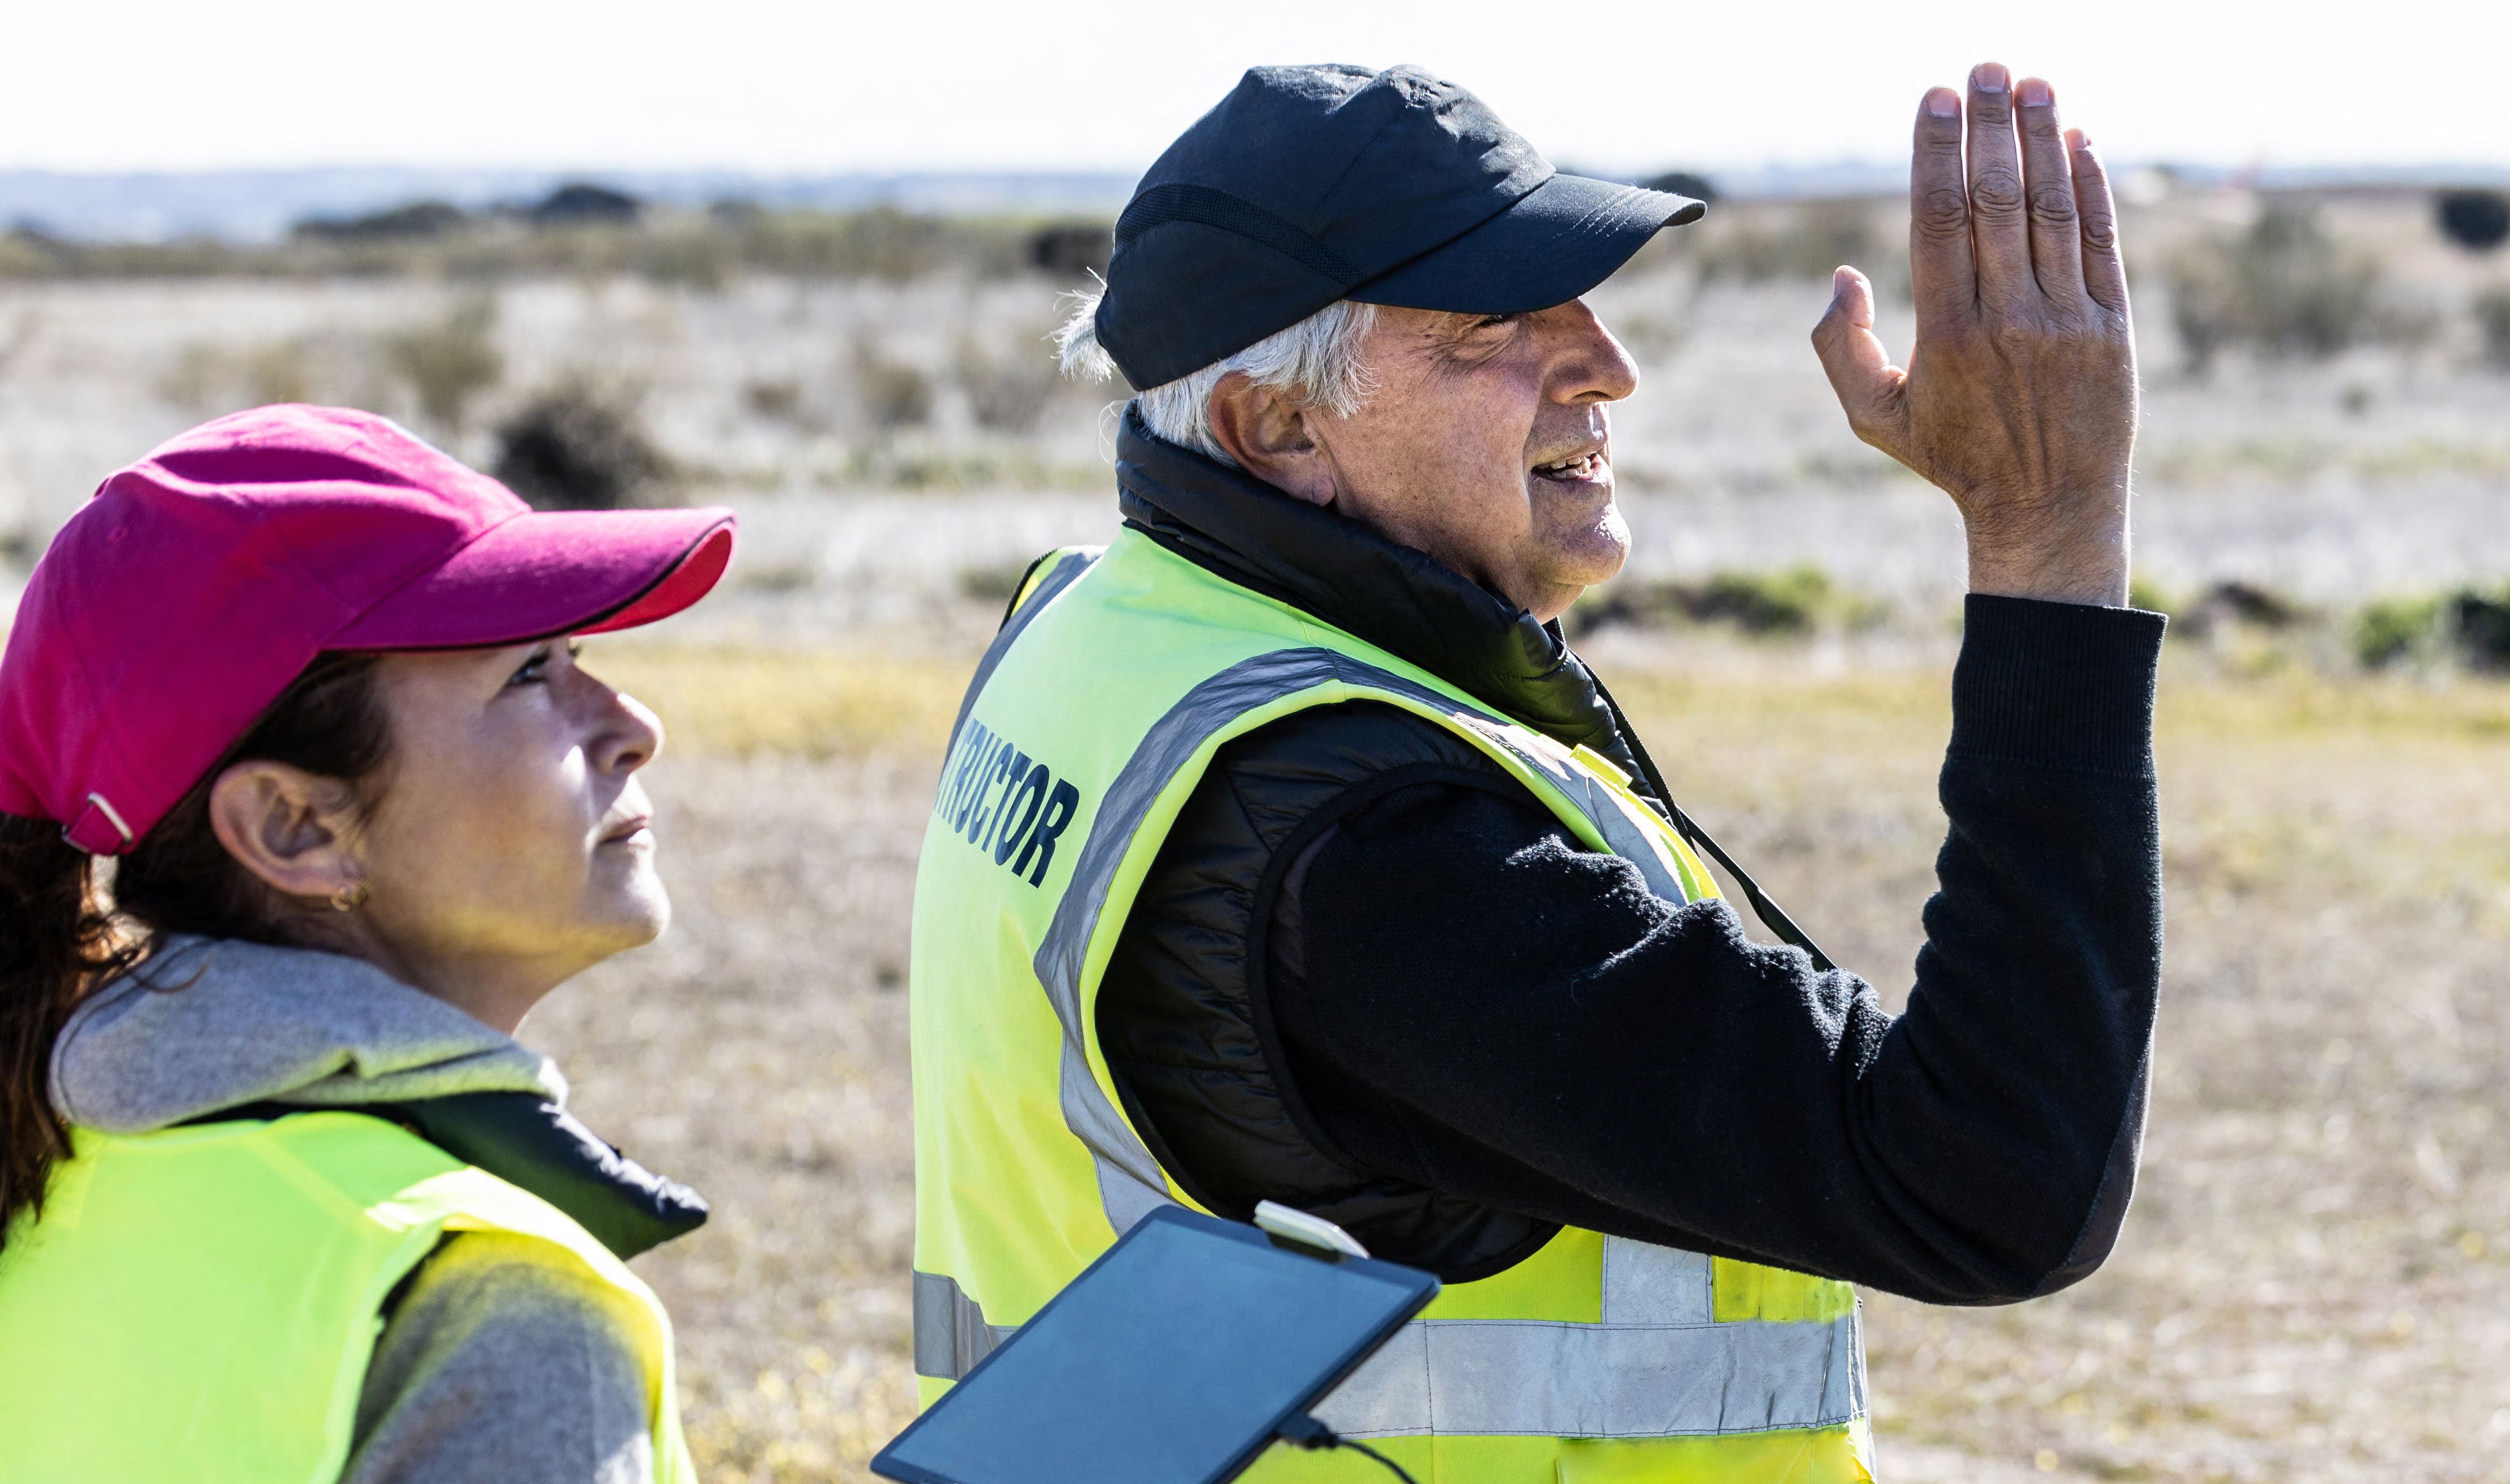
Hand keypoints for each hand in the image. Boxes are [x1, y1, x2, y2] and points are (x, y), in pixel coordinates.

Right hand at [1813, 64, 2136, 606]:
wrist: (2048, 509)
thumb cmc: (1953, 458)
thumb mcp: (1875, 418)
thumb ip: (1843, 349)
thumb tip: (1843, 275)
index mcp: (1947, 337)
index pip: (1940, 221)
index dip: (1937, 153)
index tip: (1934, 99)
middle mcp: (2009, 321)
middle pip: (1996, 201)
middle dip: (1988, 127)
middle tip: (1982, 70)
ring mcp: (2067, 321)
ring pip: (2051, 210)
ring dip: (2042, 139)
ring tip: (2031, 83)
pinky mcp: (2113, 327)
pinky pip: (2100, 242)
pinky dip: (2092, 185)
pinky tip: (2079, 139)